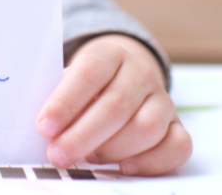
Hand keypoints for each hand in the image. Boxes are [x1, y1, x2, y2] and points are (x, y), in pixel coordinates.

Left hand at [36, 35, 191, 174]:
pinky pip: (177, 146)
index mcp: (110, 55)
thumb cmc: (86, 88)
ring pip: (147, 128)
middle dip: (82, 135)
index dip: (65, 102)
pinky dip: (151, 162)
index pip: (89, 72)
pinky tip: (125, 167)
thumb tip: (45, 131)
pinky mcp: (177, 125)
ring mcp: (163, 100)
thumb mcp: (68, 82)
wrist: (123, 79)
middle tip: (58, 154)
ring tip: (90, 157)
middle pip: (116, 105)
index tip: (44, 127)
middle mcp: (141, 73)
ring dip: (113, 149)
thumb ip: (58, 100)